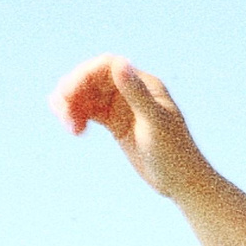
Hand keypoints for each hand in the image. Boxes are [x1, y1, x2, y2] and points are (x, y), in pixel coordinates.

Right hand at [48, 55, 212, 199]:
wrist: (182, 182)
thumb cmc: (174, 153)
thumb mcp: (154, 123)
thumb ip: (136, 93)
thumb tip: (119, 63)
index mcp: (145, 84)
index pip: (106, 66)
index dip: (83, 76)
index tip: (69, 96)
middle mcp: (132, 90)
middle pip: (92, 79)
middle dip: (73, 92)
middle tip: (63, 113)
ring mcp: (122, 107)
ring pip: (87, 96)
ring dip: (72, 106)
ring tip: (70, 128)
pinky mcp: (115, 123)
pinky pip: (89, 111)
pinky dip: (77, 116)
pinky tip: (72, 128)